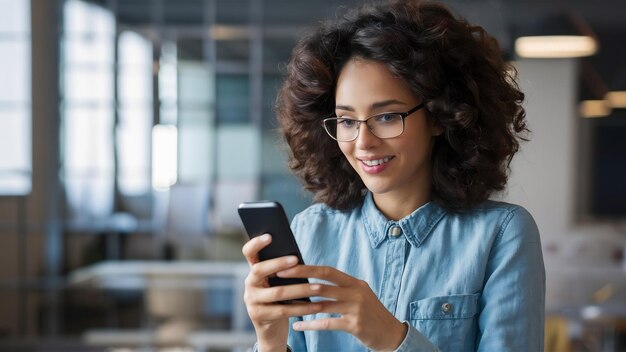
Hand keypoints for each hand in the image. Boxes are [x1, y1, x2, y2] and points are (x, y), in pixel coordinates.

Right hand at [241, 234, 321, 350]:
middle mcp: (249, 284)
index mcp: (254, 271)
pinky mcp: (258, 316)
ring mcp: (251, 301)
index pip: (249, 252)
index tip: (270, 236)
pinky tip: (316, 306)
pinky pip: (283, 310)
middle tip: (295, 259)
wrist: (271, 331)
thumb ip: (283, 271)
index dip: (256, 243)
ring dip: (300, 289)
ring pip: (277, 292)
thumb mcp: (279, 283)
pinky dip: (302, 307)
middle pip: (260, 270)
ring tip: (317, 286)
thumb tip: (298, 258)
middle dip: (278, 263)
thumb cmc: (280, 300)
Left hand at [277, 265, 407, 350]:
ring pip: (322, 304)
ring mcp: (356, 308)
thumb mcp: (359, 295)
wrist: (391, 333)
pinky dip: (310, 325)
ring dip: (301, 305)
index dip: (308, 267)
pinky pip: (327, 323)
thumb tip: (315, 282)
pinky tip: (298, 326)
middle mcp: (356, 292)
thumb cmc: (370, 314)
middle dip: (299, 279)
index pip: (328, 271)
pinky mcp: (355, 325)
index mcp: (355, 283)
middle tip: (280, 278)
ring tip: (284, 305)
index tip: (289, 265)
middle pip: (323, 284)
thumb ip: (341, 289)